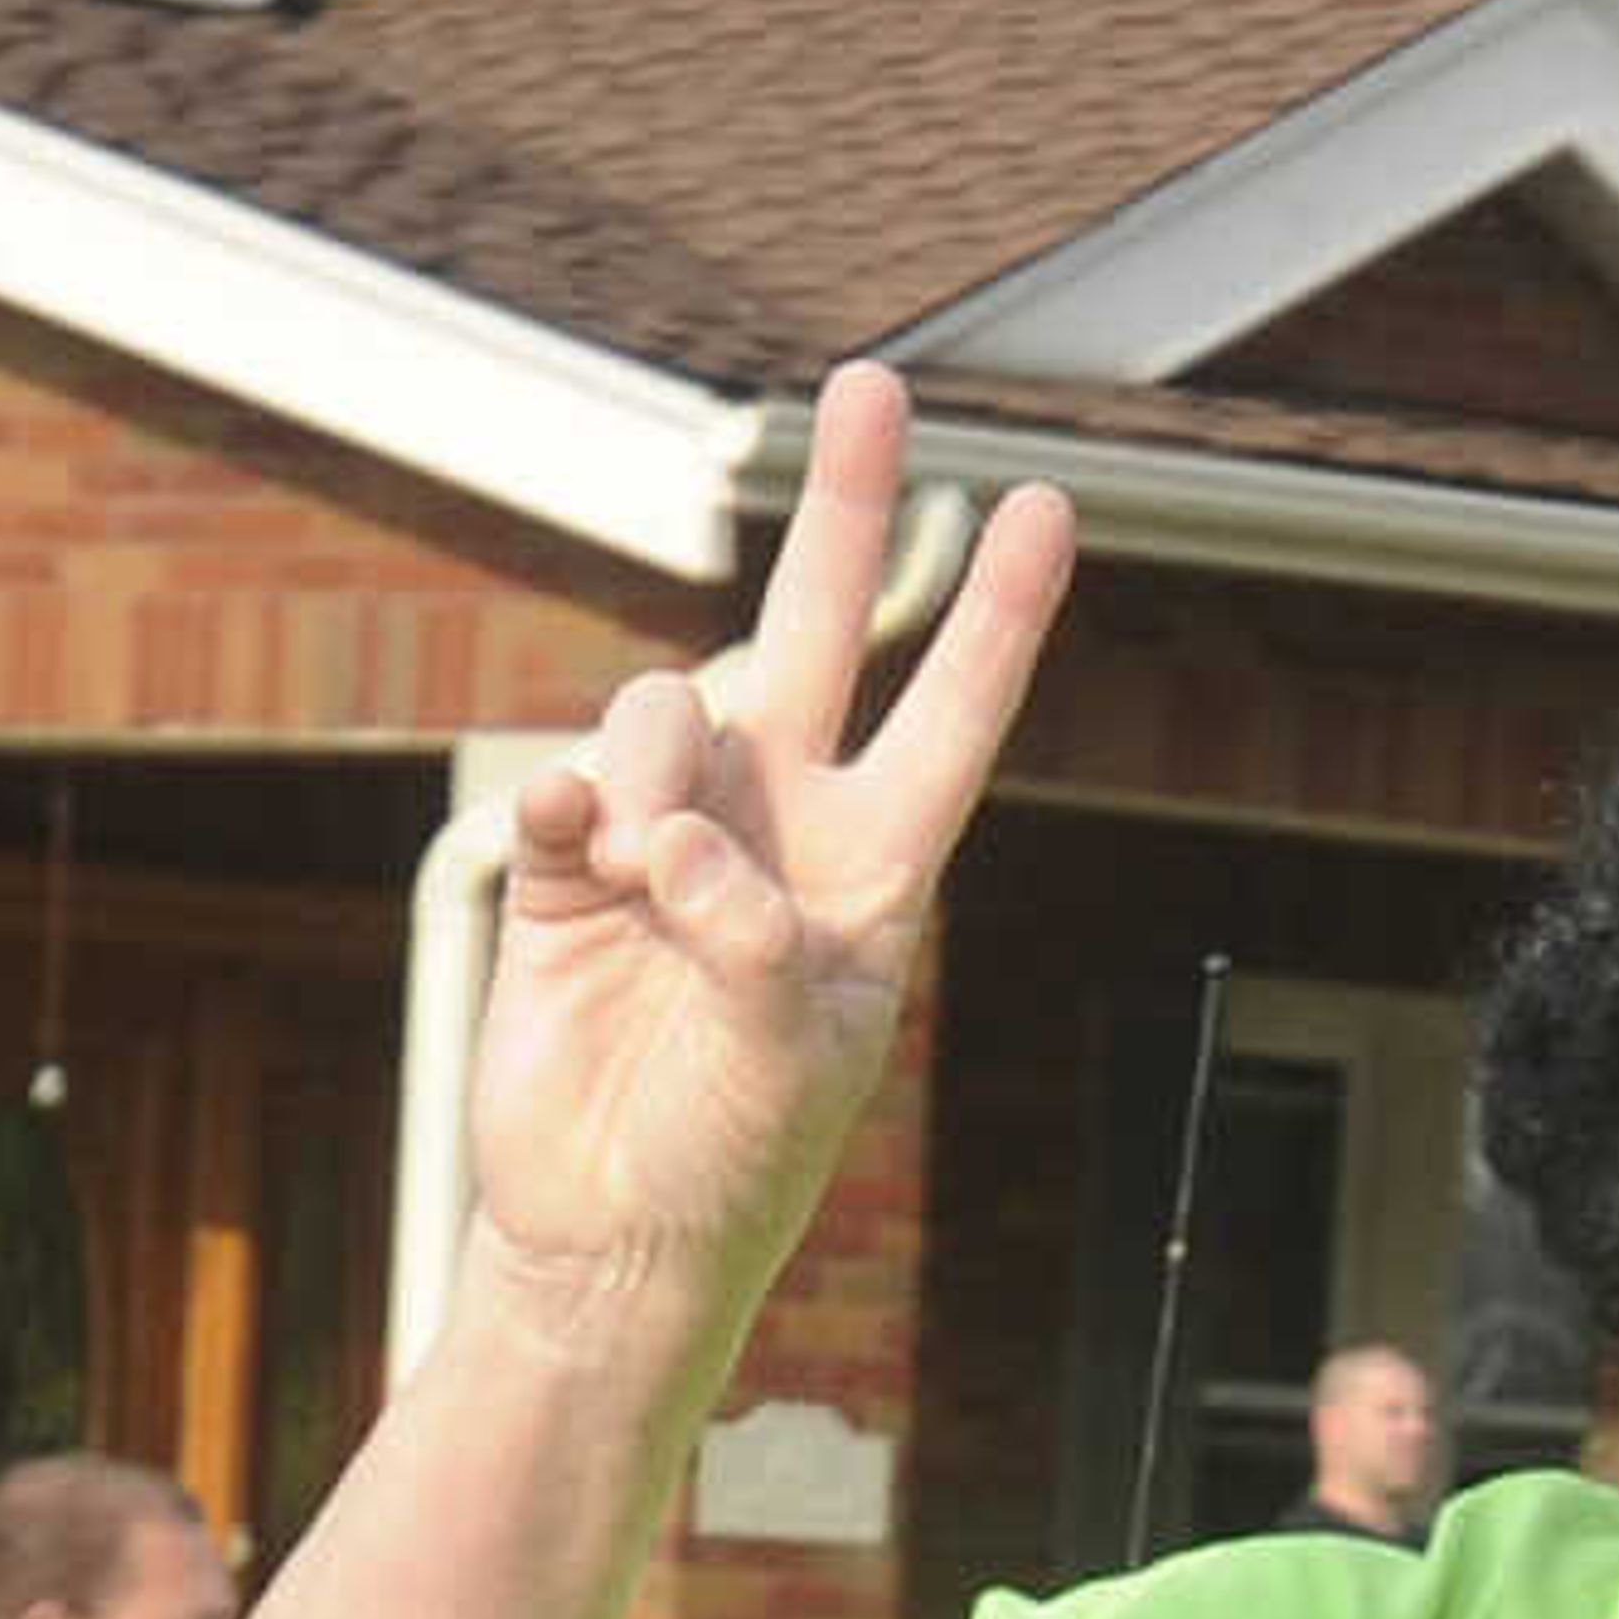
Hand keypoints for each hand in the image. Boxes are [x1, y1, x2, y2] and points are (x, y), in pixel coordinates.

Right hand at [476, 366, 1074, 1336]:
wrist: (607, 1234)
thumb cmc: (730, 1164)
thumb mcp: (787, 1060)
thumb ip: (753, 938)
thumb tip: (672, 841)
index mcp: (871, 876)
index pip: (949, 721)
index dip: (999, 620)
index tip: (1051, 509)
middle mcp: (777, 830)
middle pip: (820, 634)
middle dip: (850, 514)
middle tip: (875, 385)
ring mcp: (668, 837)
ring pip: (666, 711)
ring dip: (650, 773)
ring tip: (635, 878)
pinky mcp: (567, 866)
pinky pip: (567, 779)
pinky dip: (570, 809)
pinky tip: (575, 865)